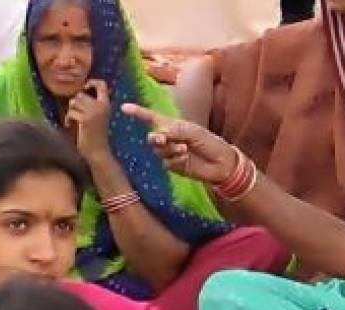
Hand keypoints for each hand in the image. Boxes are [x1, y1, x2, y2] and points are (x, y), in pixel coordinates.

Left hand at [65, 80, 112, 162]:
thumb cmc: (94, 135)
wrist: (97, 152)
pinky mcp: (85, 119)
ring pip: (74, 102)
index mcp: (106, 104)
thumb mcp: (98, 117)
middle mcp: (102, 106)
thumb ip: (92, 105)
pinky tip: (69, 126)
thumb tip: (79, 93)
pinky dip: (67, 119)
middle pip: (81, 94)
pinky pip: (71, 112)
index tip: (84, 89)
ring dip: (70, 111)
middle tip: (74, 115)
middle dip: (74, 104)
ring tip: (72, 120)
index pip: (102, 84)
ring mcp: (94, 112)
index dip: (91, 83)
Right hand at [121, 102, 239, 185]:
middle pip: (152, 137)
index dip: (138, 113)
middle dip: (155, 138)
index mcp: (173, 125)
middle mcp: (168, 138)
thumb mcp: (195, 132)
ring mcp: (169, 153)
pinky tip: (185, 158)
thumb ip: (177, 130)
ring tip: (184, 149)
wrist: (221, 163)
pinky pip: (166, 162)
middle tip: (162, 140)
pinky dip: (175, 159)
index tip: (124, 108)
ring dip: (170, 150)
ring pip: (159, 151)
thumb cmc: (210, 143)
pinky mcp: (172, 166)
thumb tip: (159, 133)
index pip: (152, 118)